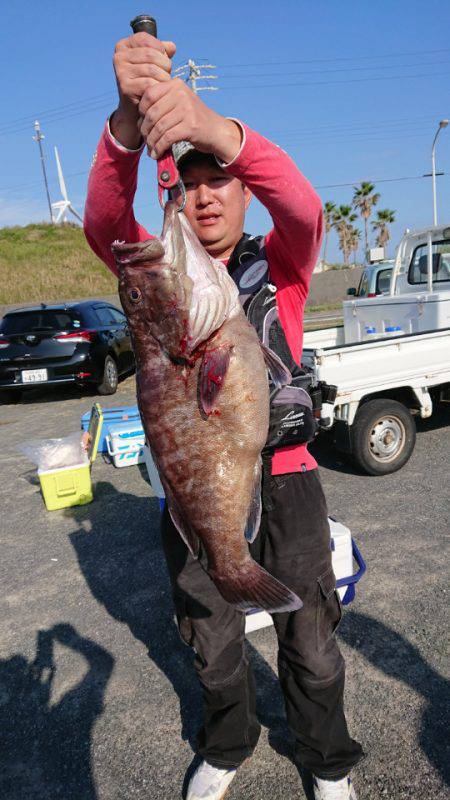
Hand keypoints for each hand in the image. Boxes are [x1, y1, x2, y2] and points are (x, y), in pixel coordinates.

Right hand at [111, 32, 175, 147]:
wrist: (136, 110)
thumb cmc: (147, 82)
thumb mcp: (154, 63)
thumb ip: (163, 51)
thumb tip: (171, 47)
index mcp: (124, 46)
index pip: (147, 39)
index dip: (160, 50)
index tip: (162, 61)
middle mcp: (119, 57)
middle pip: (151, 54)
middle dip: (165, 65)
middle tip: (166, 76)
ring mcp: (120, 72)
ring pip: (152, 69)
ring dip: (164, 78)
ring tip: (163, 85)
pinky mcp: (125, 87)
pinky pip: (149, 84)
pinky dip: (158, 89)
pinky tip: (158, 94)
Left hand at [138, 79, 241, 163]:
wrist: (216, 131)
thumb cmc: (192, 119)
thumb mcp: (178, 103)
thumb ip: (161, 104)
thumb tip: (138, 120)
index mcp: (176, 84)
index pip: (149, 94)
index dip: (141, 110)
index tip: (143, 123)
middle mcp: (181, 94)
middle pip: (152, 113)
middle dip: (145, 130)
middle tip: (145, 139)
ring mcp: (187, 109)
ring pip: (158, 127)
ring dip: (151, 142)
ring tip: (150, 149)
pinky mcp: (190, 126)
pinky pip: (167, 138)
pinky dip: (159, 148)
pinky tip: (157, 154)